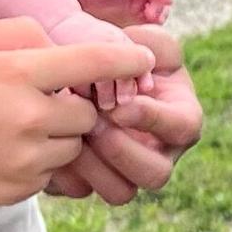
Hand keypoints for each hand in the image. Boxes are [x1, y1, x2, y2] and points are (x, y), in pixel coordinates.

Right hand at [0, 19, 154, 210]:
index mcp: (17, 73)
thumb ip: (22, 32)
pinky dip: (38, 162)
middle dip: (76, 106)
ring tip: (15, 126)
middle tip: (42, 99)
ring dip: (58, 136)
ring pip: (73, 146)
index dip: (125, 60)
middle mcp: (27, 118)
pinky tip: (2, 150)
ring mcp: (24, 159)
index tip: (145, 59)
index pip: (92, 64)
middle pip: (88, 114)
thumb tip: (63, 45)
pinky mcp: (17, 190)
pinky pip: (50, 173)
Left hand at [45, 28, 198, 204]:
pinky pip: (82, 192)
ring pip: (120, 192)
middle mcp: (159, 154)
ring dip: (94, 168)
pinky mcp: (93, 181)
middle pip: (155, 175)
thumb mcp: (145, 40)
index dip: (153, 119)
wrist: (86, 72)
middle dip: (122, 151)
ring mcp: (127, 173)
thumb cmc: (123, 52)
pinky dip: (65, 174)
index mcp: (181, 120)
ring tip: (70, 135)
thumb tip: (145, 71)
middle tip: (93, 125)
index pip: (183, 128)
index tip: (120, 106)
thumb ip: (153, 46)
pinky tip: (48, 147)